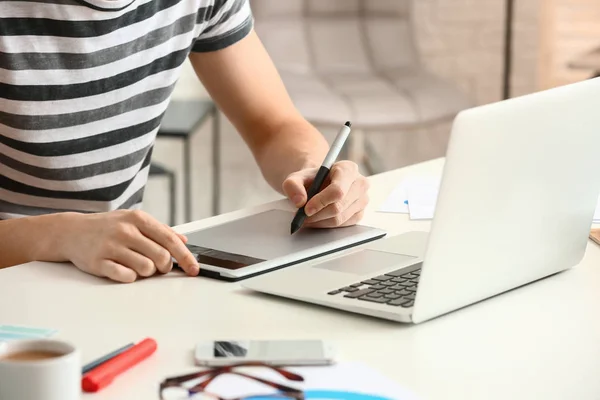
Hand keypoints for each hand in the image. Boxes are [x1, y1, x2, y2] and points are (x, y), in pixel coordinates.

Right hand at [61, 210, 198, 282]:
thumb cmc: (108, 227)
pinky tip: (123, 269)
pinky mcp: (99, 262)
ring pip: (146, 269)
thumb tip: (184, 240)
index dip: (186, 257)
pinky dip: (130, 277)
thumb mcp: (134, 220)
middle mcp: (125, 230)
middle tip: (158, 267)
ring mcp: (111, 246)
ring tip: (137, 264)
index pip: (170, 240)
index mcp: (138, 218)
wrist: (71, 231)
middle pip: (162, 257)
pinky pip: (127, 277)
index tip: (194, 269)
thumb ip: (160, 230)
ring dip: (147, 272)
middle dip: (164, 267)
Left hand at [282, 161, 369, 227]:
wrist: (319, 184)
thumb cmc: (311, 179)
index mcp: (348, 169)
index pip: (338, 190)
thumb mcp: (296, 177)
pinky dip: (326, 225)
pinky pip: (343, 225)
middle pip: (339, 207)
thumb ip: (293, 185)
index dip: (321, 201)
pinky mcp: (359, 214)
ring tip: (306, 219)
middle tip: (302, 217)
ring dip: (320, 222)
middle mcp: (359, 183)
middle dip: (317, 214)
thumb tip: (299, 202)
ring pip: (340, 219)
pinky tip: (317, 220)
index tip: (306, 209)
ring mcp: (362, 200)